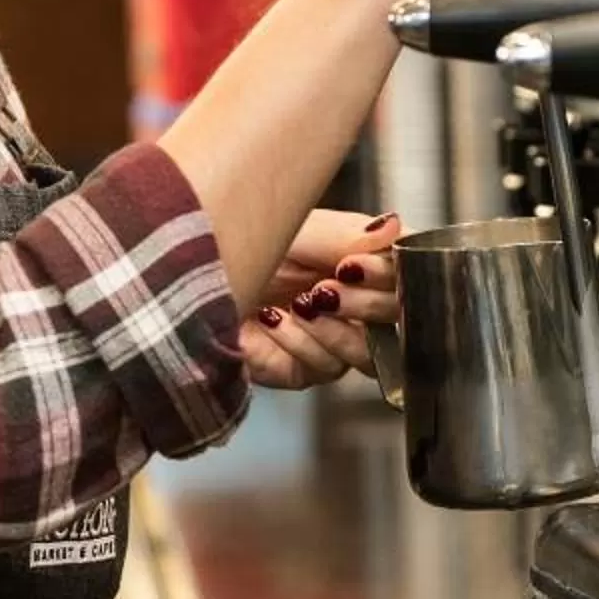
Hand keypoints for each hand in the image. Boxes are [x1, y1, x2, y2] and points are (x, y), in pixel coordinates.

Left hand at [241, 209, 404, 391]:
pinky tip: (272, 321)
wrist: (192, 275)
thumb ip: (349, 235)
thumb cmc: (241, 242)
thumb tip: (394, 228)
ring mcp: (330, 339)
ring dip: (335, 330)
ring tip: (299, 304)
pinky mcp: (302, 369)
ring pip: (368, 356)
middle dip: (365, 305)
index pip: (406, 277)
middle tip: (328, 287)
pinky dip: (298, 344)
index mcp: (359, 260)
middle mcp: (353, 302)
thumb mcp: (297, 229)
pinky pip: (322, 371)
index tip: (354, 265)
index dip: (389, 276)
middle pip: (396, 322)